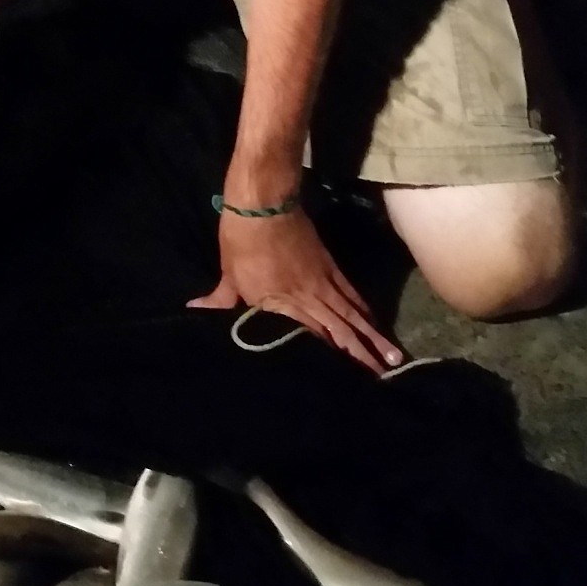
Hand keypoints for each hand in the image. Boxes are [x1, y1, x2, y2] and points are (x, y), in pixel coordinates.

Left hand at [188, 208, 402, 373]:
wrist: (265, 204)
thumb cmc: (241, 240)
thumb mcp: (228, 273)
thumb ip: (219, 299)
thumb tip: (194, 311)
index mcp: (282, 306)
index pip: (312, 340)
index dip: (330, 361)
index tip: (346, 381)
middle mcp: (309, 299)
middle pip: (340, 332)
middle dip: (361, 356)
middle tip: (382, 378)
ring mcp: (324, 283)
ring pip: (352, 316)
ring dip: (372, 337)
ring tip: (392, 359)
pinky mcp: (331, 267)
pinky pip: (352, 294)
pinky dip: (365, 310)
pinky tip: (375, 323)